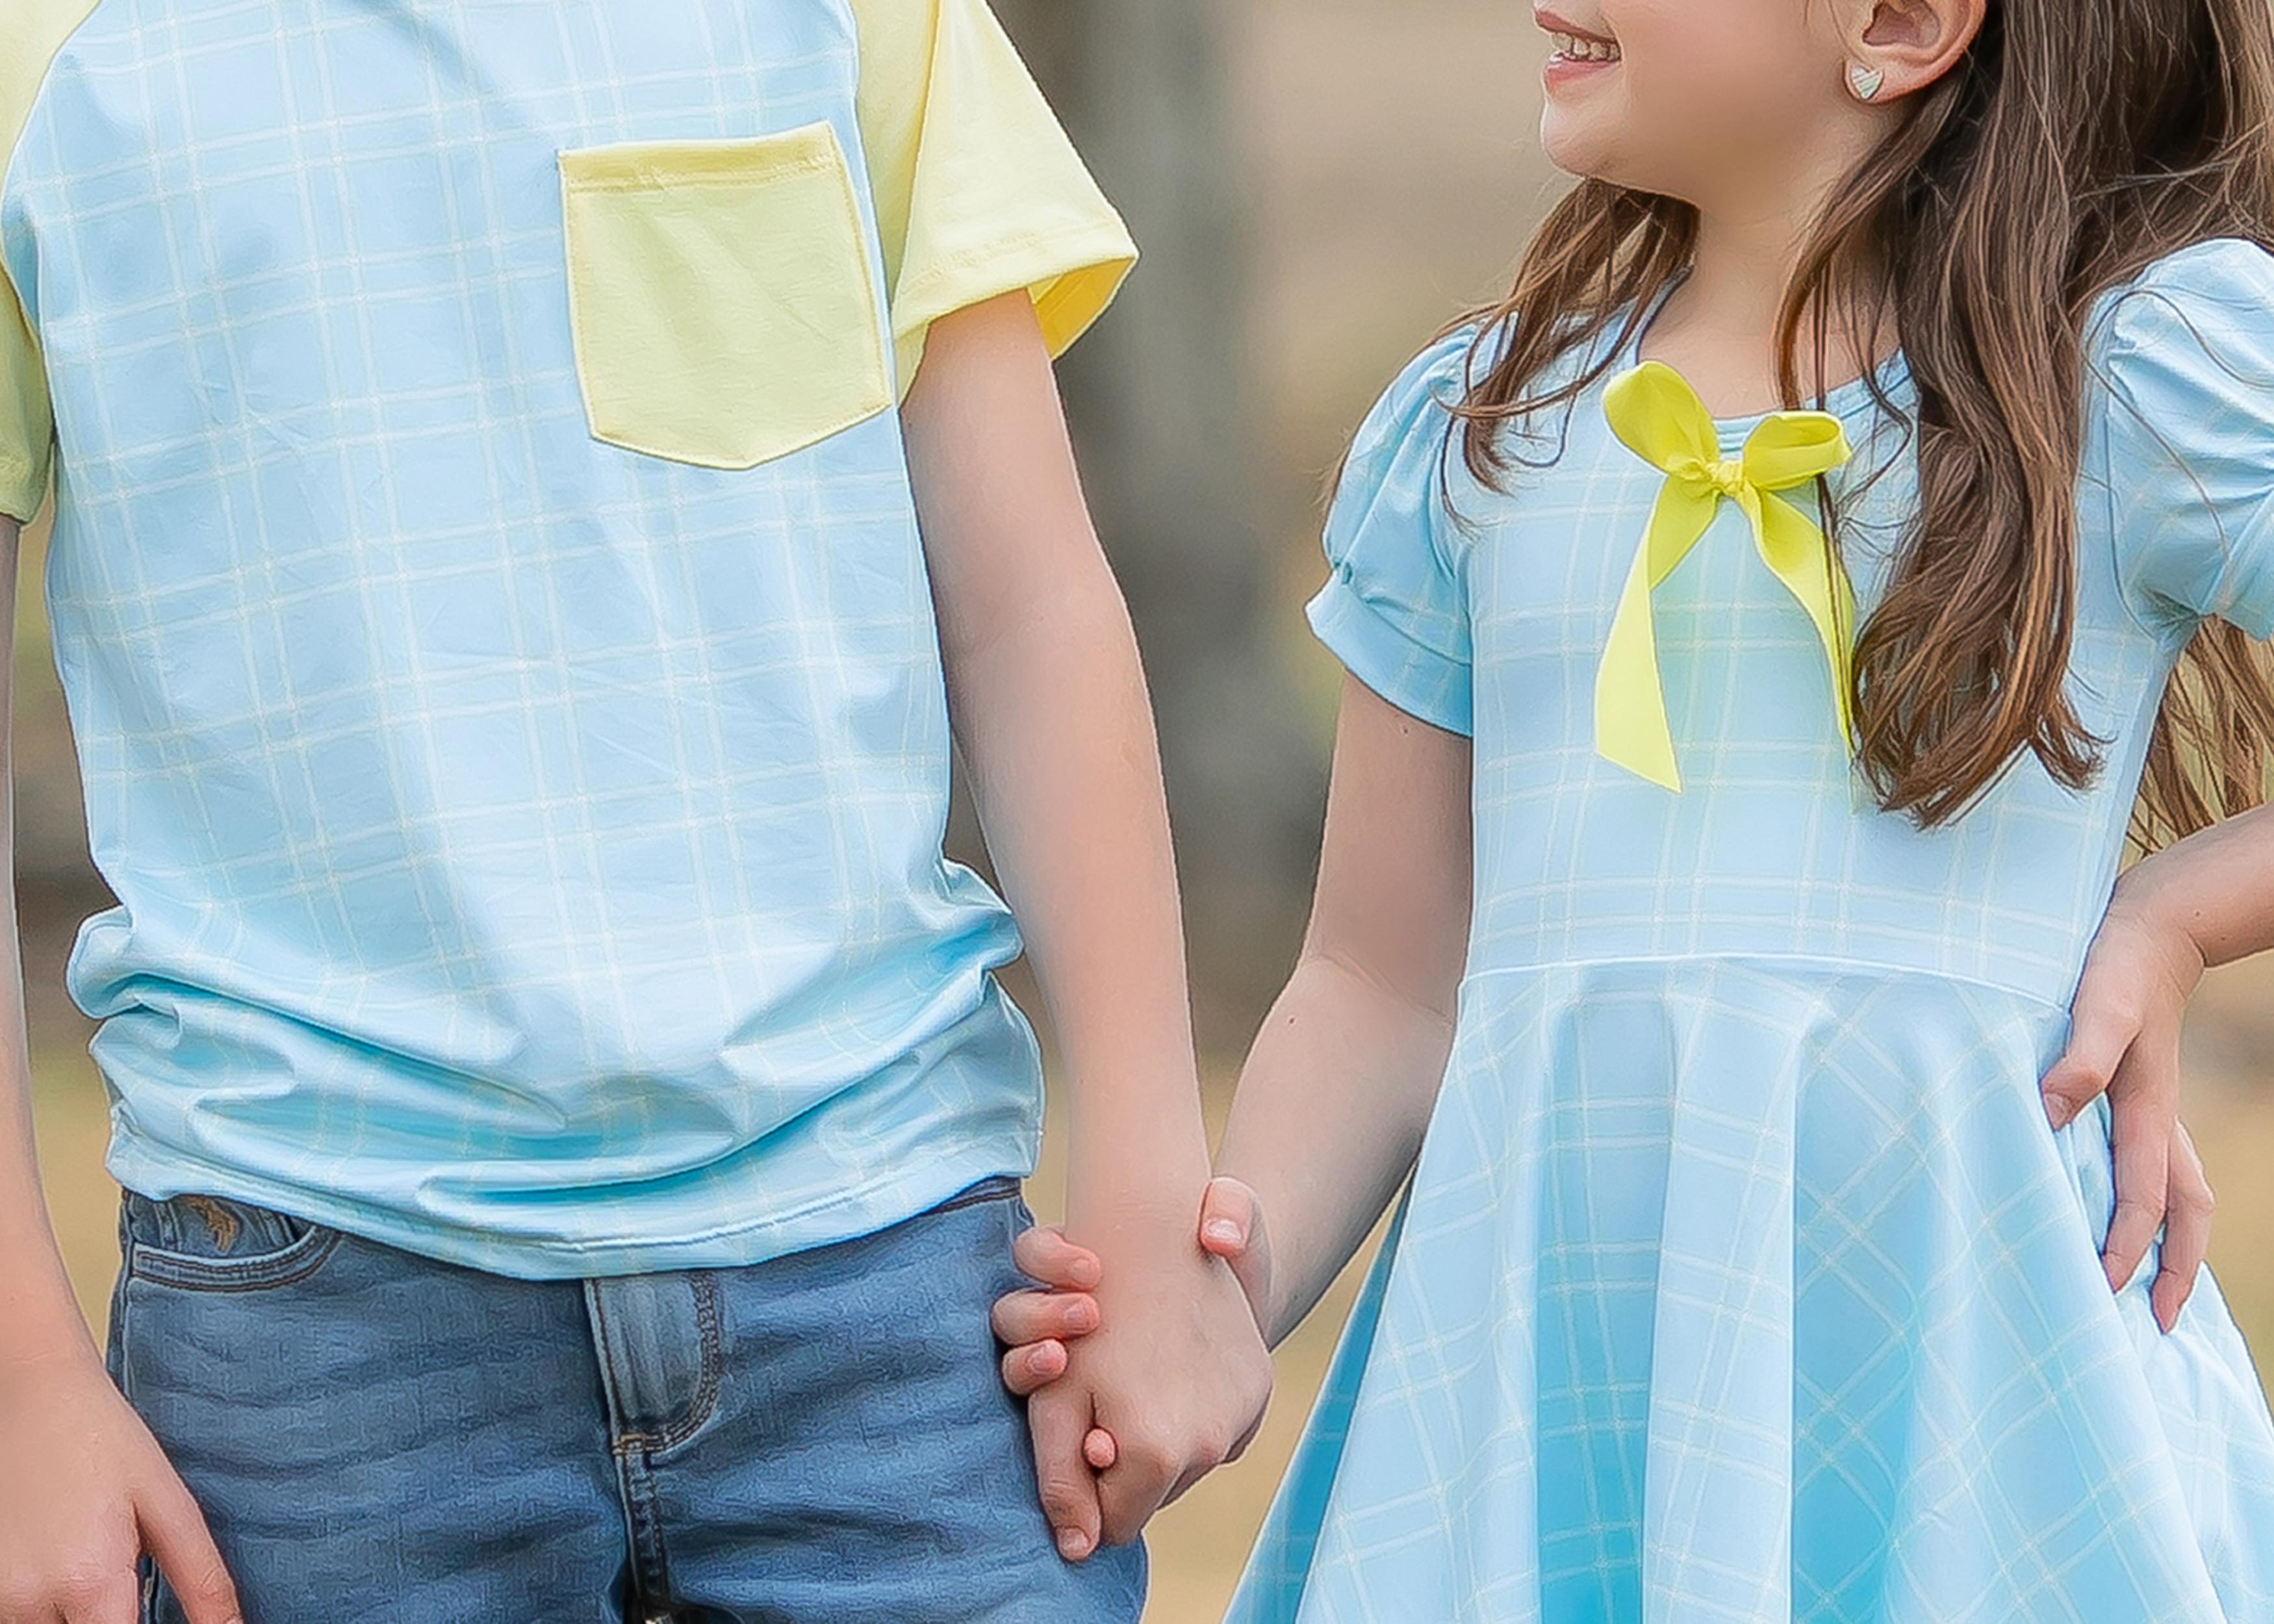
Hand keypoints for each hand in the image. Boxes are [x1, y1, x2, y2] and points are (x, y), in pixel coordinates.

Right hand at [0, 1347, 240, 1623]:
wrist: (33, 1396)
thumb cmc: (105, 1440)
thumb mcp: (167, 1502)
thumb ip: (201, 1578)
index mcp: (90, 1582)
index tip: (153, 1610)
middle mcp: (30, 1603)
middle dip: (116, 1618)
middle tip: (129, 1570)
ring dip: (80, 1611)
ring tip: (90, 1554)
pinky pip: (24, 1616)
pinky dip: (48, 1603)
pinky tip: (63, 1558)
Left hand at [994, 1178, 1277, 1557]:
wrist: (1165, 1229)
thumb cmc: (1089, 1308)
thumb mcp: (1055, 1390)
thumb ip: (1060, 1479)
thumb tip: (1079, 1551)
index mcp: (1153, 1452)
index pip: (1116, 1524)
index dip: (1090, 1487)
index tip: (1081, 1435)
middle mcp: (1209, 1446)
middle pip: (1153, 1497)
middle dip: (1124, 1466)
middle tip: (1104, 1398)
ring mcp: (1242, 1419)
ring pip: (1187, 1467)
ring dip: (1160, 1438)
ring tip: (1137, 1374)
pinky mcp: (1259, 1393)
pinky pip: (1219, 1434)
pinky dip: (1193, 1415)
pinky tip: (1169, 1364)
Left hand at [2041, 888, 2212, 1333]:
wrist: (2149, 926)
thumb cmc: (2117, 964)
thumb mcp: (2095, 1005)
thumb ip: (2079, 1059)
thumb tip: (2050, 1114)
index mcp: (2147, 1109)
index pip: (2144, 1197)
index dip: (2128, 1247)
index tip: (2105, 1290)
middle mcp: (2157, 1117)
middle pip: (2185, 1209)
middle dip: (2177, 1267)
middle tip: (2161, 1324)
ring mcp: (2152, 1106)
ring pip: (2177, 1190)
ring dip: (2169, 1239)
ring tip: (2147, 1286)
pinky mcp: (2136, 1091)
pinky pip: (2153, 1162)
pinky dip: (2148, 1198)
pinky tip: (2112, 1205)